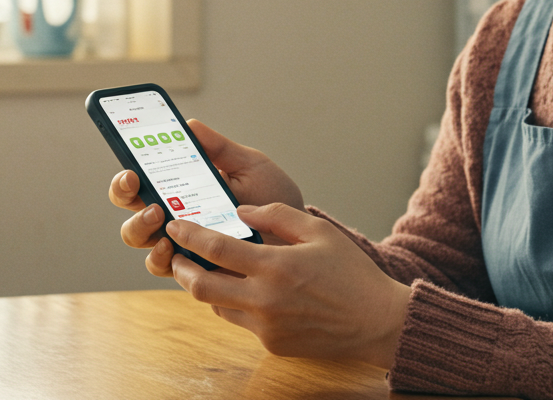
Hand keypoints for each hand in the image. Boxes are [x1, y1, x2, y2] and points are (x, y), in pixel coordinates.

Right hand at [109, 119, 304, 276]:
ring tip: (160, 217)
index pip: (142, 177)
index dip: (126, 173)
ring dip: (139, 226)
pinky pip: (164, 267)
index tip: (131, 168)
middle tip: (141, 189)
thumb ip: (221, 148)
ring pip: (139, 237)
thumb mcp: (250, 166)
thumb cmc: (272, 197)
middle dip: (124, 196)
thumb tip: (191, 125)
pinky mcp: (193, 267)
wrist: (298, 236)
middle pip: (131, 205)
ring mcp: (181, 241)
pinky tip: (173, 249)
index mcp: (183, 184)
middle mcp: (175, 212)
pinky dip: (161, 258)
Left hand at [167, 203, 410, 368]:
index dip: (189, 235)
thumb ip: (277, 215)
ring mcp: (266, 326)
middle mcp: (265, 299)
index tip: (176, 225)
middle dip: (182, 269)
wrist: (376, 322)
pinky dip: (233, 304)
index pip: (216, 248)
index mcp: (275, 266)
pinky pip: (239, 321)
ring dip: (205, 288)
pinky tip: (242, 290)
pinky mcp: (271, 344)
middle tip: (177, 255)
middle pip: (201, 286)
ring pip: (216, 306)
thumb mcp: (319, 231)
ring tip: (205, 270)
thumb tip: (241, 209)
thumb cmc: (351, 272)